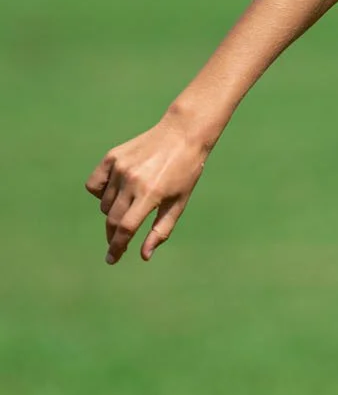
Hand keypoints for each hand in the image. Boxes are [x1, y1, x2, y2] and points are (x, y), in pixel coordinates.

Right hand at [86, 115, 209, 263]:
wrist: (182, 134)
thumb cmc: (185, 172)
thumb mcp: (179, 203)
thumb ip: (161, 230)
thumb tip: (144, 255)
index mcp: (151, 194)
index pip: (126, 228)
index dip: (117, 247)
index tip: (112, 259)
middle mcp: (132, 181)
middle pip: (112, 219)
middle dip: (113, 236)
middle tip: (118, 243)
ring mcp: (119, 168)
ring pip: (104, 204)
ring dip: (113, 212)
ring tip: (133, 203)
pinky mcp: (112, 157)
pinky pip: (94, 185)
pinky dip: (100, 193)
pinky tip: (115, 192)